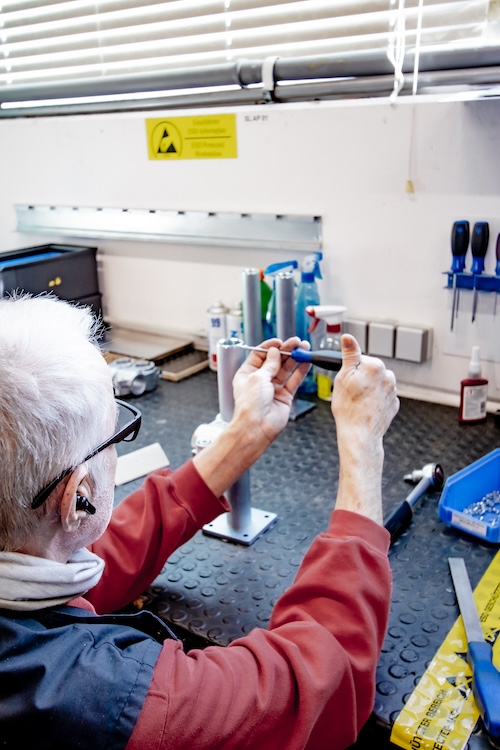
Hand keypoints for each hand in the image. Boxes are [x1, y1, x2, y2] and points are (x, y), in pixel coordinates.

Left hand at [193, 337, 309, 497]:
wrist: (256, 427)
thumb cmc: (249, 406)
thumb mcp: (257, 378)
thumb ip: (270, 364)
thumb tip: (275, 352)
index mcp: (247, 374)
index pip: (259, 355)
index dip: (270, 347)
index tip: (279, 341)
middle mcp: (260, 381)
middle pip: (275, 361)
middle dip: (286, 351)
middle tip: (297, 342)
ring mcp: (273, 389)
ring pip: (286, 370)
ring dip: (295, 359)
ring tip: (304, 348)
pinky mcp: (284, 397)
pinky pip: (294, 381)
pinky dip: (300, 371)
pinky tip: (306, 361)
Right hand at [332, 334, 398, 523]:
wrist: (360, 435)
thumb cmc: (349, 409)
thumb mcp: (343, 377)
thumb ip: (349, 355)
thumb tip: (348, 338)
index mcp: (376, 366)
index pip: (360, 360)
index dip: (350, 370)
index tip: (346, 380)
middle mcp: (388, 377)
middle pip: (370, 371)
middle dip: (360, 379)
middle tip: (349, 392)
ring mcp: (393, 392)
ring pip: (376, 384)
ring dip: (368, 390)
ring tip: (357, 403)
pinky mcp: (393, 405)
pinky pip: (381, 397)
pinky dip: (374, 401)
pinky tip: (365, 408)